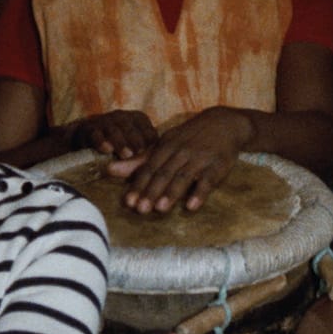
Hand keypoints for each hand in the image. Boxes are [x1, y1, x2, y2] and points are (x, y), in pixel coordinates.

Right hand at [70, 110, 157, 158]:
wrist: (90, 138)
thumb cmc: (121, 146)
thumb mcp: (135, 147)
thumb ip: (146, 155)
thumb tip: (156, 166)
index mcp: (137, 119)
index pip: (146, 127)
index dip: (149, 138)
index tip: (153, 151)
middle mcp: (122, 117)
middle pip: (130, 128)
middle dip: (135, 140)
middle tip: (139, 152)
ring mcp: (105, 121)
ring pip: (113, 130)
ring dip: (120, 143)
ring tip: (126, 155)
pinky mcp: (89, 129)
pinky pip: (95, 134)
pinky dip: (101, 142)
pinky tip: (106, 150)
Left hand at [108, 107, 252, 212]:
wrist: (223, 124)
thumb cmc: (188, 138)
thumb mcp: (164, 144)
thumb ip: (139, 161)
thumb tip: (109, 170)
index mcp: (166, 146)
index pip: (149, 168)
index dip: (139, 185)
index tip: (129, 202)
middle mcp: (181, 152)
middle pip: (164, 173)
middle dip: (152, 191)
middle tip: (140, 209)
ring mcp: (200, 158)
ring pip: (183, 177)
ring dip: (172, 192)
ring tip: (161, 209)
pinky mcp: (217, 166)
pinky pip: (208, 181)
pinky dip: (199, 193)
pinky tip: (192, 206)